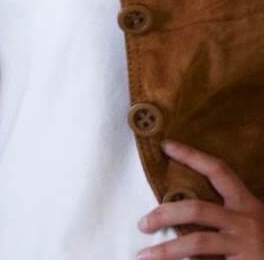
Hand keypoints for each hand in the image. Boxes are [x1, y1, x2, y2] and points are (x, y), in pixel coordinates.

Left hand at [137, 140, 263, 258]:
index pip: (218, 171)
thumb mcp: (249, 223)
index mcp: (248, 204)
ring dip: (167, 250)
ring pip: (198, 241)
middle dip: (165, 214)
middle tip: (142, 224)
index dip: (192, 156)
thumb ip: (224, 215)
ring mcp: (246, 243)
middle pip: (197, 209)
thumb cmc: (262, 242)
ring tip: (143, 256)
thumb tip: (179, 211)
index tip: (166, 145)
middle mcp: (246, 220)